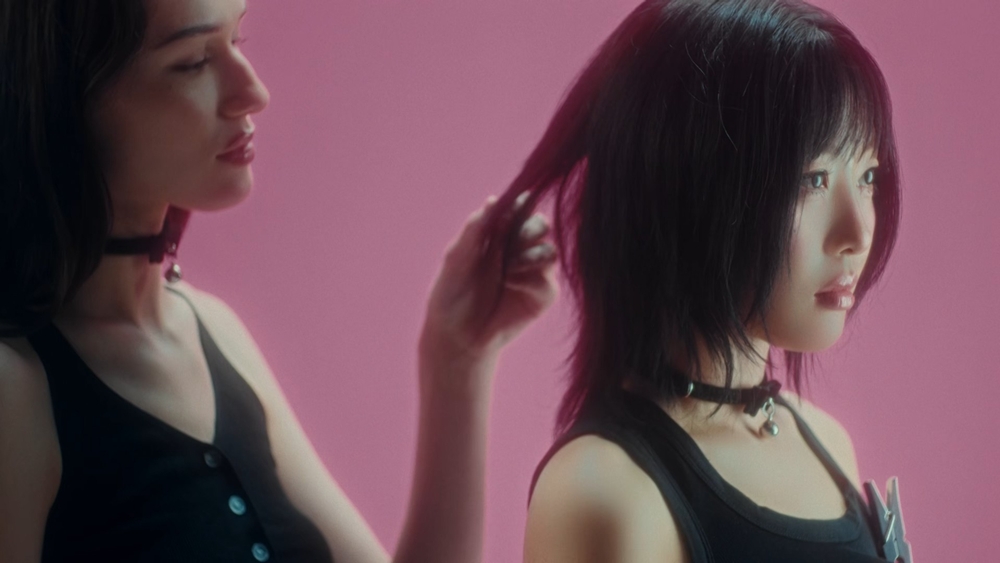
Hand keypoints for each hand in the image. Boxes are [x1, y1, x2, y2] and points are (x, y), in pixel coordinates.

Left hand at [420, 193, 558, 374]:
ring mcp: (533, 272)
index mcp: (499, 234)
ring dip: (531, 255)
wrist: (456, 335)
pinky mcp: (542, 296)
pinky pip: (548, 281)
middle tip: (514, 239)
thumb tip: (492, 200)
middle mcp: (519, 249)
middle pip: (542, 224)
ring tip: (508, 269)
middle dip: (531, 228)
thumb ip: (474, 231)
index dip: (523, 203)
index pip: (520, 208)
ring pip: (550, 251)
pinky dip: (530, 280)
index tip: (515, 206)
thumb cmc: (450, 294)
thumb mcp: (455, 258)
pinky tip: (511, 285)